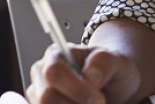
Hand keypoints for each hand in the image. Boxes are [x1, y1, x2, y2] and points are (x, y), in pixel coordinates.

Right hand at [27, 43, 143, 103]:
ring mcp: (38, 94)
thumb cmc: (110, 69)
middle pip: (46, 97)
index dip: (76, 89)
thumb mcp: (116, 61)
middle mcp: (42, 74)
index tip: (99, 99)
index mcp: (56, 55)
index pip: (55, 73)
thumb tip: (89, 75)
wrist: (111, 85)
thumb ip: (103, 63)